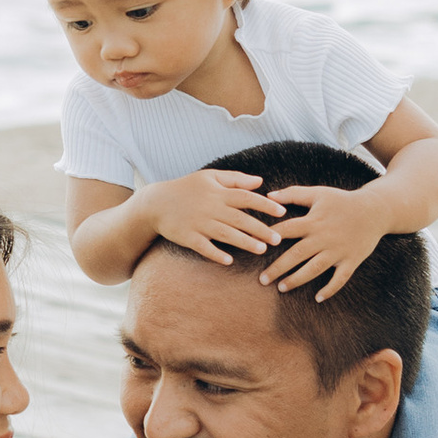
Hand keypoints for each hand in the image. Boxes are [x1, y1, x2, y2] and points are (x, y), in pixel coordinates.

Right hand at [144, 168, 296, 267]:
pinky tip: (229, 261)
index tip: (282, 212)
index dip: (265, 204)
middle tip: (278, 239)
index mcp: (218, 192)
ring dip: (244, 242)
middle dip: (260, 229)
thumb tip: (260, 182)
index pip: (246, 197)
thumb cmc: (187, 188)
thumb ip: (236, 179)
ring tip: (262, 249)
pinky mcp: (187, 236)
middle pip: (240, 219)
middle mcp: (210, 207)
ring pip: (225, 234)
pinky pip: (203, 247)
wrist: (156, 203)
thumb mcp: (210, 177)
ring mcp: (198, 223)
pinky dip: (215, 253)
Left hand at [253, 178, 387, 298]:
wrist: (375, 210)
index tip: (255, 247)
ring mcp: (338, 251)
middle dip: (278, 268)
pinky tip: (318, 298)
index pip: (286, 230)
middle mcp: (324, 237)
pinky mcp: (351, 260)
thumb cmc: (342, 201)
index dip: (270, 237)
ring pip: (315, 269)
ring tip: (281, 288)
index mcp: (313, 221)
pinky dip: (330, 289)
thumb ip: (293, 194)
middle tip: (262, 280)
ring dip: (297, 280)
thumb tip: (269, 196)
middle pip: (297, 254)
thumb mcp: (318, 194)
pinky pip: (340, 278)